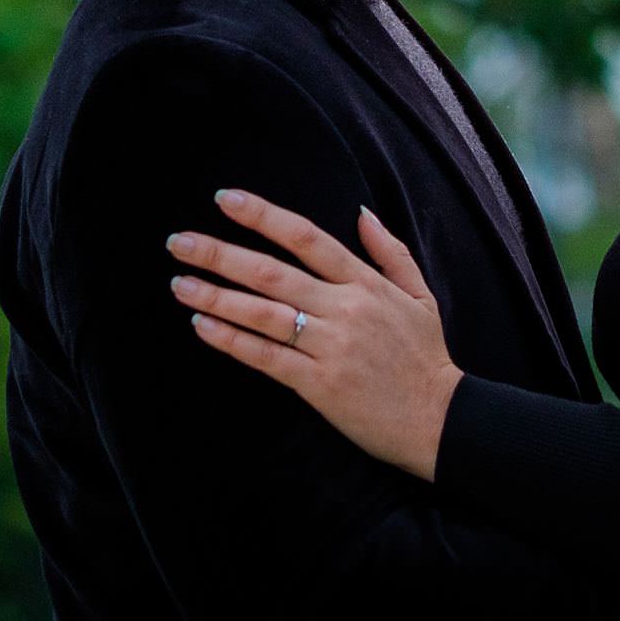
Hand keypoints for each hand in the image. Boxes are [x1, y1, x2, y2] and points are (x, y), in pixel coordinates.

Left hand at [168, 189, 458, 481]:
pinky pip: (267, 357)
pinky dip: (233, 340)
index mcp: (366, 283)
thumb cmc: (427, 358)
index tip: (225, 200)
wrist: (441, 420)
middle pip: (271, 271)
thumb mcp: (421, 295)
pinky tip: (203, 326)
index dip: (263, 216)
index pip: (306, 237)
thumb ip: (391, 252)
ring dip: (216, 296)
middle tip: (178, 242)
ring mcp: (331, 346)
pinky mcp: (320, 385)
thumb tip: (362, 212)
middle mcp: (345, 308)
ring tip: (179, 284)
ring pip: (263, 313)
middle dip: (220, 253)